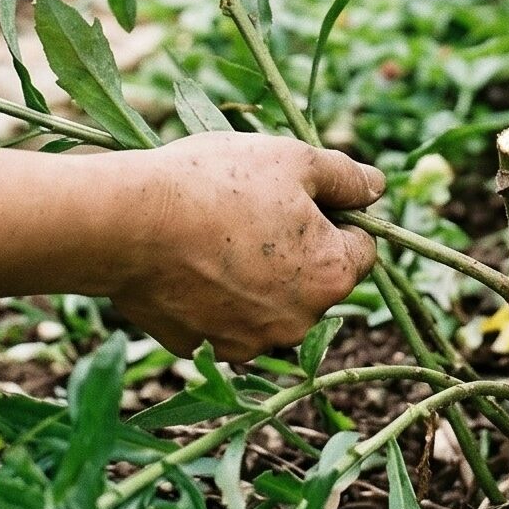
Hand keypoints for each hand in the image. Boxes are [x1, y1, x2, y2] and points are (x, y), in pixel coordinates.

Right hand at [107, 134, 382, 361]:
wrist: (130, 223)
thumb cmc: (219, 182)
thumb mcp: (294, 159)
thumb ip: (346, 176)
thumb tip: (378, 186)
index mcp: (332, 275)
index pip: (362, 247)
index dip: (337, 214)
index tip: (298, 194)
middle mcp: (299, 323)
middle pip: (316, 279)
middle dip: (297, 247)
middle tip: (254, 206)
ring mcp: (249, 343)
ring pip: (270, 301)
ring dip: (257, 273)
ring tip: (217, 230)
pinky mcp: (203, 349)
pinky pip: (224, 317)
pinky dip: (216, 293)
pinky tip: (190, 258)